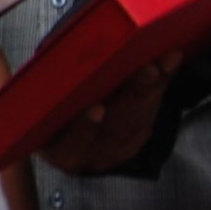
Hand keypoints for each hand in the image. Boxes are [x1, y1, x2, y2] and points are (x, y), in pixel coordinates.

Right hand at [38, 54, 178, 175]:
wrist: (63, 132)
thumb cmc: (49, 110)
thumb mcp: (42, 106)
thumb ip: (48, 90)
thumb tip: (63, 53)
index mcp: (56, 149)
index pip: (70, 143)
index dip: (84, 127)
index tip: (97, 109)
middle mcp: (86, 156)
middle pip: (113, 129)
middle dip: (133, 96)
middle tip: (149, 70)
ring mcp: (111, 153)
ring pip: (136, 122)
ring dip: (154, 88)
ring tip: (165, 61)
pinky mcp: (132, 144)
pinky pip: (150, 117)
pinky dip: (160, 89)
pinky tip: (168, 66)